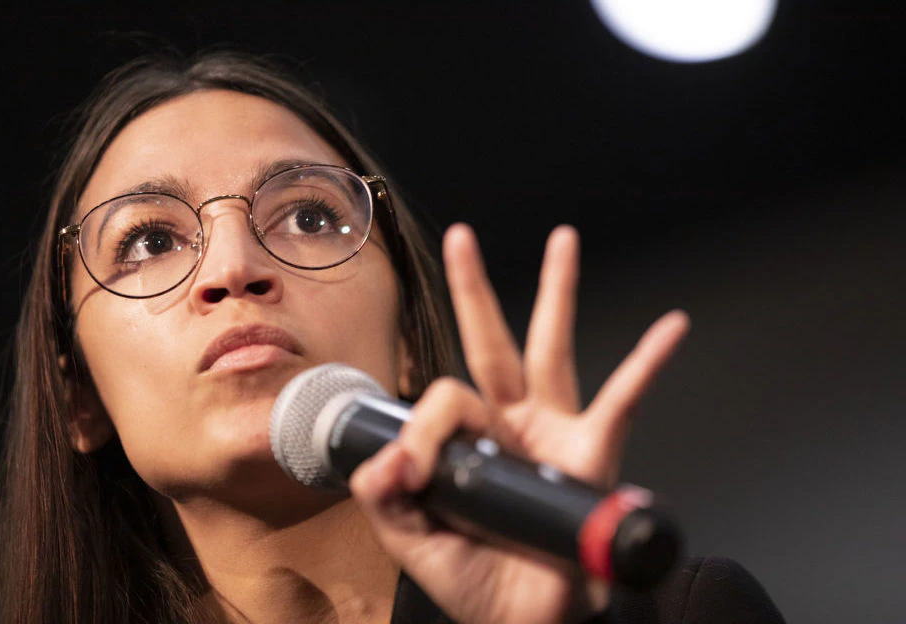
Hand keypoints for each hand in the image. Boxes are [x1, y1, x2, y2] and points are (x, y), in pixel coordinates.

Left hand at [350, 223, 689, 623]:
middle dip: (475, 289)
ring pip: (553, 350)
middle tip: (461, 236)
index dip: (425, 426)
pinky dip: (647, 362)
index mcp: (466, 442)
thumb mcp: (412, 537)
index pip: (442, 397)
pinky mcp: (594, 454)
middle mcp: (510, 425)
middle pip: (491, 343)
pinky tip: (671, 326)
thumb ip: (384, 494)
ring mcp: (554, 432)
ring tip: (563, 239)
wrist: (524, 620)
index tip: (416, 469)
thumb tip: (386, 457)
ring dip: (558, 292)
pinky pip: (623, 401)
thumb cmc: (476, 581)